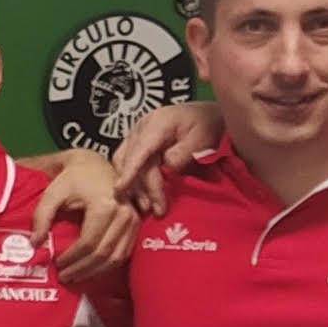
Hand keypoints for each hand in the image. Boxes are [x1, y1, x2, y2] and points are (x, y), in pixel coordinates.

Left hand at [35, 152, 136, 282]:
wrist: (95, 164)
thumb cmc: (73, 177)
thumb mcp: (53, 192)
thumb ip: (41, 216)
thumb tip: (35, 243)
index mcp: (104, 205)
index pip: (88, 243)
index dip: (72, 259)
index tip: (57, 265)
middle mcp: (124, 214)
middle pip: (103, 253)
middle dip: (82, 269)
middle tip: (64, 276)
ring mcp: (133, 220)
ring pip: (116, 257)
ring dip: (95, 272)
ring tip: (75, 277)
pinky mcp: (136, 225)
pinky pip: (124, 252)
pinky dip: (107, 265)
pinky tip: (91, 269)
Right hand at [106, 101, 214, 216]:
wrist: (205, 116)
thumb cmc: (206, 125)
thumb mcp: (203, 136)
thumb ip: (184, 152)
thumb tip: (168, 166)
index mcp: (157, 124)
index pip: (139, 150)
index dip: (130, 171)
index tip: (121, 189)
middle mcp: (141, 128)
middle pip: (130, 160)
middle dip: (139, 188)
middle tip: (155, 209)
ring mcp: (136, 136)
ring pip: (123, 164)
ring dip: (133, 187)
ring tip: (147, 207)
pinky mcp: (136, 145)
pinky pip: (126, 164)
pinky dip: (131, 181)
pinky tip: (141, 195)